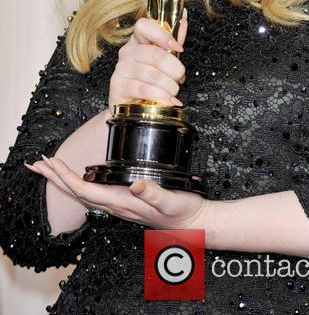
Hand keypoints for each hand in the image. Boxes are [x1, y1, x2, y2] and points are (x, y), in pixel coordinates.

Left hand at [24, 155, 207, 229]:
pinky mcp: (124, 201)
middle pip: (77, 192)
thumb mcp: (171, 200)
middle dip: (55, 178)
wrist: (192, 223)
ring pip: (83, 192)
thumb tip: (136, 184)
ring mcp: (118, 204)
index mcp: (122, 202)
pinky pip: (94, 192)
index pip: (85, 190)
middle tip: (37, 163)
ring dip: (64, 180)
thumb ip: (153, 193)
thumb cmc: (181, 211)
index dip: (66, 177)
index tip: (52, 163)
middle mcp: (115, 205)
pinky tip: (79, 178)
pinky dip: (79, 182)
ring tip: (51, 168)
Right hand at [109, 10, 187, 109]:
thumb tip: (184, 16)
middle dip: (175, 69)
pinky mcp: (118, 87)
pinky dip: (161, 96)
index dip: (163, 35)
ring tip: (174, 92)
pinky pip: (144, 89)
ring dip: (170, 86)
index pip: (143, 26)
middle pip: (155, 54)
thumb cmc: (151, 82)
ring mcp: (120, 69)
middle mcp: (127, 53)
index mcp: (138, 41)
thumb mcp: (166, 59)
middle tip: (180, 77)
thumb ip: (174, 39)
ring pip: (152, 74)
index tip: (178, 48)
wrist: (132, 108)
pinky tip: (168, 101)